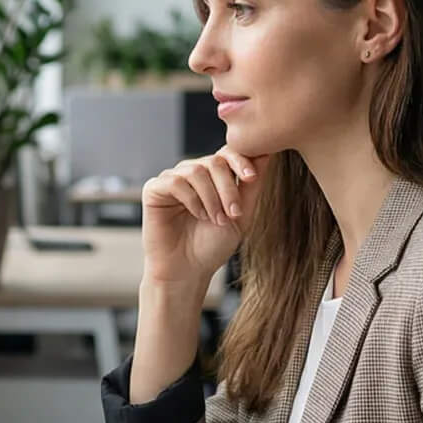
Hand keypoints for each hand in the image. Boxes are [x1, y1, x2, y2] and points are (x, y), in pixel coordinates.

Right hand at [141, 146, 268, 289]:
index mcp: (213, 176)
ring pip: (196, 170)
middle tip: (234, 214)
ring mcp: (172, 179)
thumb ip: (253, 185)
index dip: (241, 160)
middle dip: (228, 188)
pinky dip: (191, 199)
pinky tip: (197, 216)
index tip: (251, 178)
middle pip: (214, 161)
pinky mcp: (154, 189)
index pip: (228, 153)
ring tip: (216, 219)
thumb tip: (268, 152)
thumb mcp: (241, 214)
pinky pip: (175, 181)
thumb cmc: (213, 245)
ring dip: (211, 197)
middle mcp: (192, 173)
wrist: (188, 271)